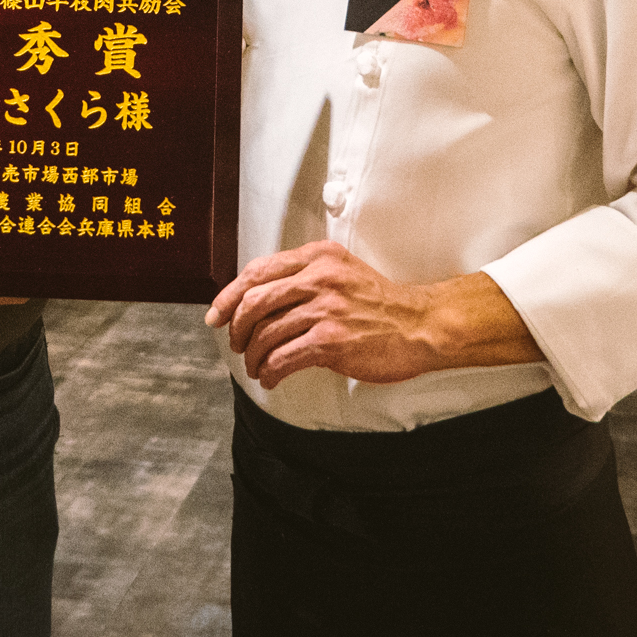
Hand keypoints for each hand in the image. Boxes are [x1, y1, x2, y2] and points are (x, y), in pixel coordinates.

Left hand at [203, 241, 541, 390]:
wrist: (421, 325)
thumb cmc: (382, 304)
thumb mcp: (342, 272)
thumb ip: (306, 276)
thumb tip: (263, 298)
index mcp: (317, 258)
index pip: (257, 270)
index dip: (229, 294)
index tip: (216, 313)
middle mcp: (319, 278)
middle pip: (254, 301)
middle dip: (235, 327)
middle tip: (235, 344)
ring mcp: (325, 309)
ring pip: (265, 333)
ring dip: (252, 356)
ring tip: (255, 366)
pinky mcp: (331, 341)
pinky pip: (282, 358)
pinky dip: (269, 372)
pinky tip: (270, 378)